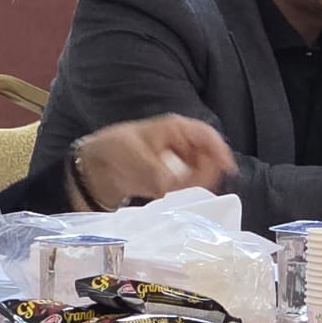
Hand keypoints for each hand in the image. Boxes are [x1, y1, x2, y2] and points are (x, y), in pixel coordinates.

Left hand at [70, 115, 235, 209]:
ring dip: (194, 184)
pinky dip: (183, 192)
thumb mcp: (133, 156)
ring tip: (171, 188)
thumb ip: (155, 172)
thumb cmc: (112, 150)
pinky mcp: (171, 180)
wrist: (95, 167)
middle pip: (209, 157)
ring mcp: (178, 162)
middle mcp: (181, 145)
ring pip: (201, 173)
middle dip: (206, 172)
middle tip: (190, 185)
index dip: (219, 150)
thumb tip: (169, 184)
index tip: (227, 168)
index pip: (207, 136)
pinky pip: (188, 186)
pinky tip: (168, 193)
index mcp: (175, 129)